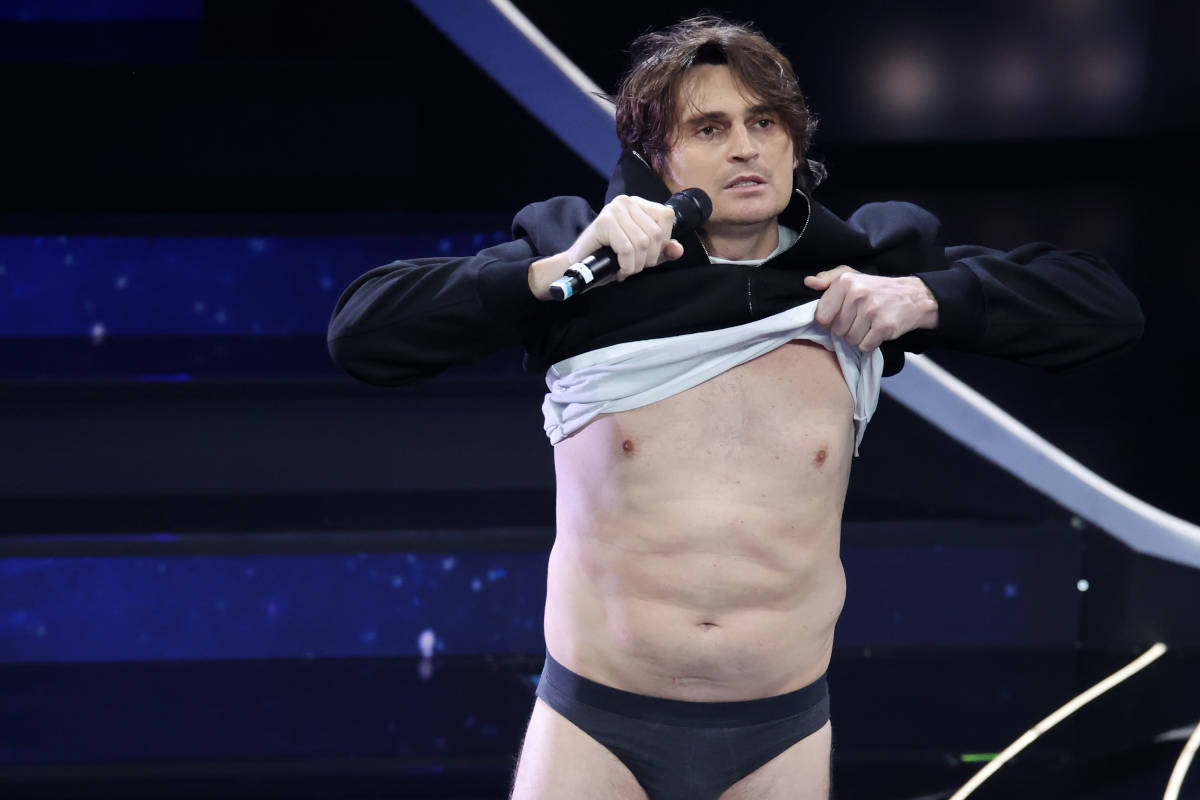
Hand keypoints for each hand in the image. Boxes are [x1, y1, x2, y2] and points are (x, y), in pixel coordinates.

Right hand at [567, 194, 683, 281]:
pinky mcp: (604, 222)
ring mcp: (614, 210)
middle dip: (648, 258)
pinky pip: (627, 249)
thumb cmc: (609, 258)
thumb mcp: (642, 255)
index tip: (646, 253)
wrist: (578, 266)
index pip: (667, 217)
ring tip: (624, 267)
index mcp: (638, 204)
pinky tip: (618, 268)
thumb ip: (662, 251)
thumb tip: (678, 249)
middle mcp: (626, 201)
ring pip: (643, 243)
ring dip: (636, 264)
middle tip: (633, 265)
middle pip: (656, 234)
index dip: (662, 242)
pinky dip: (626, 265)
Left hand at [804, 265, 938, 350]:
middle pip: (836, 330)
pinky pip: (864, 346)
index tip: (840, 316)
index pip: (822, 316)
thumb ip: (828, 279)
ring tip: (868, 325)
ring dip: (858, 337)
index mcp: (846, 282)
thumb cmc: (877, 288)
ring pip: (850, 340)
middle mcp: (857, 294)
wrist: (914, 296)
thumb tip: (809, 282)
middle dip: (846, 329)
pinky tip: (877, 331)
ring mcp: (871, 311)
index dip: (829, 321)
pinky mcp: (884, 326)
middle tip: (859, 319)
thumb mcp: (852, 276)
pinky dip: (869, 343)